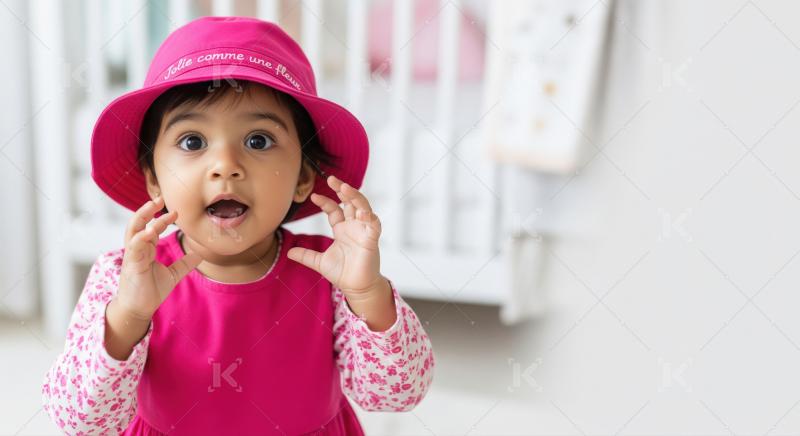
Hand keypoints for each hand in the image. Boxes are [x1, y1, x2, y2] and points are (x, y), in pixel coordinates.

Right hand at [115, 196, 202, 319]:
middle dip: (146, 210)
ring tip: (153, 207)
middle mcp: (137, 250)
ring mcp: (132, 256)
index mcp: (146, 250)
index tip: (176, 212)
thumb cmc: (150, 291)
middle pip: (137, 223)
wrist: (139, 309)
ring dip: (142, 217)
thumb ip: (184, 264)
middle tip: (159, 198)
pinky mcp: (131, 265)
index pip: (151, 228)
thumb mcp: (172, 275)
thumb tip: (199, 254)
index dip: (162, 219)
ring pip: (133, 231)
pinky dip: (140, 238)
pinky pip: (133, 247)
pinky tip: (150, 231)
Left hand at [287, 175, 384, 297]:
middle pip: (350, 202)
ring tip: (345, 187)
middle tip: (331, 179)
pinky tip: (361, 212)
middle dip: (342, 189)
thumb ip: (306, 255)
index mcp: (342, 229)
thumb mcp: (319, 262)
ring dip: (355, 196)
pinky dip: (369, 216)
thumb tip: (289, 252)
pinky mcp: (372, 239)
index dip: (325, 202)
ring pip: (362, 207)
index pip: (334, 209)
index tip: (314, 196)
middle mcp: (353, 226)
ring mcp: (363, 231)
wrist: (356, 288)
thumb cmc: (342, 273)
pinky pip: (373, 223)